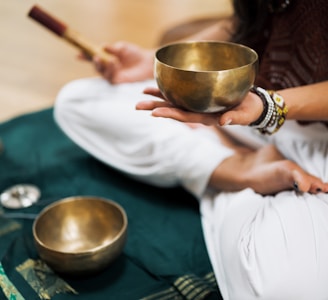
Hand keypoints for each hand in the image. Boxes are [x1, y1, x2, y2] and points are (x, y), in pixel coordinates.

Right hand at [79, 41, 154, 83]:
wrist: (147, 62)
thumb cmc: (135, 54)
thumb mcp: (122, 48)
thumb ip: (111, 48)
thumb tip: (101, 47)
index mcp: (107, 59)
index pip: (94, 58)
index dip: (85, 57)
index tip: (78, 54)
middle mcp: (108, 69)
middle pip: (96, 67)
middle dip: (94, 62)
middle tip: (96, 57)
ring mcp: (113, 76)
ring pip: (103, 73)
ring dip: (105, 66)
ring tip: (112, 60)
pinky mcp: (118, 83)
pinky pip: (111, 78)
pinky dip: (111, 70)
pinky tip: (115, 64)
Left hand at [137, 87, 263, 126]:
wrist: (251, 104)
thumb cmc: (249, 110)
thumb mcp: (244, 115)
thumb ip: (235, 118)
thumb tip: (223, 122)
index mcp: (206, 118)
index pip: (184, 117)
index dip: (169, 114)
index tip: (154, 113)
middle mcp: (198, 111)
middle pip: (173, 110)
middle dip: (155, 107)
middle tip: (137, 105)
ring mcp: (197, 104)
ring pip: (174, 101)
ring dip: (158, 98)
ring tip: (142, 93)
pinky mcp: (200, 97)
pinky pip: (182, 93)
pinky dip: (170, 89)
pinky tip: (159, 85)